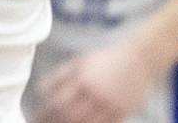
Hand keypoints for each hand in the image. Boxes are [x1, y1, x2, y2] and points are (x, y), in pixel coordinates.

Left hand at [37, 38, 158, 122]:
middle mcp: (93, 93)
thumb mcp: (83, 61)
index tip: (36, 118)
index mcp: (81, 78)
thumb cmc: (108, 59)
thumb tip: (42, 90)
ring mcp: (108, 105)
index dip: (44, 112)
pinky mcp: (122, 114)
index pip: (56, 100)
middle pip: (68, 116)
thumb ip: (62, 75)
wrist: (141, 59)